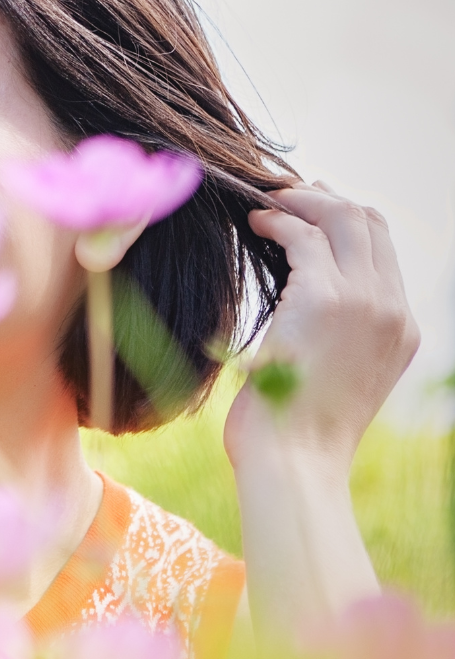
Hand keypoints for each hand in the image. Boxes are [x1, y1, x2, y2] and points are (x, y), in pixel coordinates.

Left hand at [224, 182, 419, 469]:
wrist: (295, 462)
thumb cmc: (296, 429)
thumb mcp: (332, 375)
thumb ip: (335, 333)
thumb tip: (301, 294)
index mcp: (402, 329)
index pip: (384, 251)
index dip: (347, 222)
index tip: (310, 213)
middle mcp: (393, 310)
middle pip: (371, 224)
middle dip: (327, 201)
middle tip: (285, 196)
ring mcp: (365, 302)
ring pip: (343, 219)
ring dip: (301, 203)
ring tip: (266, 206)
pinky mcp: (325, 299)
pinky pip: (304, 237)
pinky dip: (278, 222)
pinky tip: (256, 225)